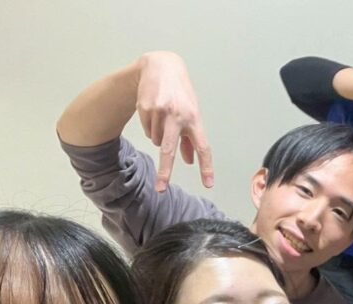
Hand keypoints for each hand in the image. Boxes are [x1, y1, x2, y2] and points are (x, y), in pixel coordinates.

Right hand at [135, 52, 213, 189]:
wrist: (160, 66)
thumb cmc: (180, 93)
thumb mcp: (191, 112)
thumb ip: (190, 138)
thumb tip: (189, 160)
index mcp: (194, 118)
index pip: (203, 147)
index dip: (206, 167)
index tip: (208, 183)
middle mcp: (177, 115)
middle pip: (170, 150)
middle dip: (165, 171)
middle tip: (161, 188)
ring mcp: (160, 112)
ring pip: (157, 141)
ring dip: (159, 137)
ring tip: (163, 117)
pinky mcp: (145, 108)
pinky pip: (148, 131)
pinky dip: (151, 127)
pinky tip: (154, 112)